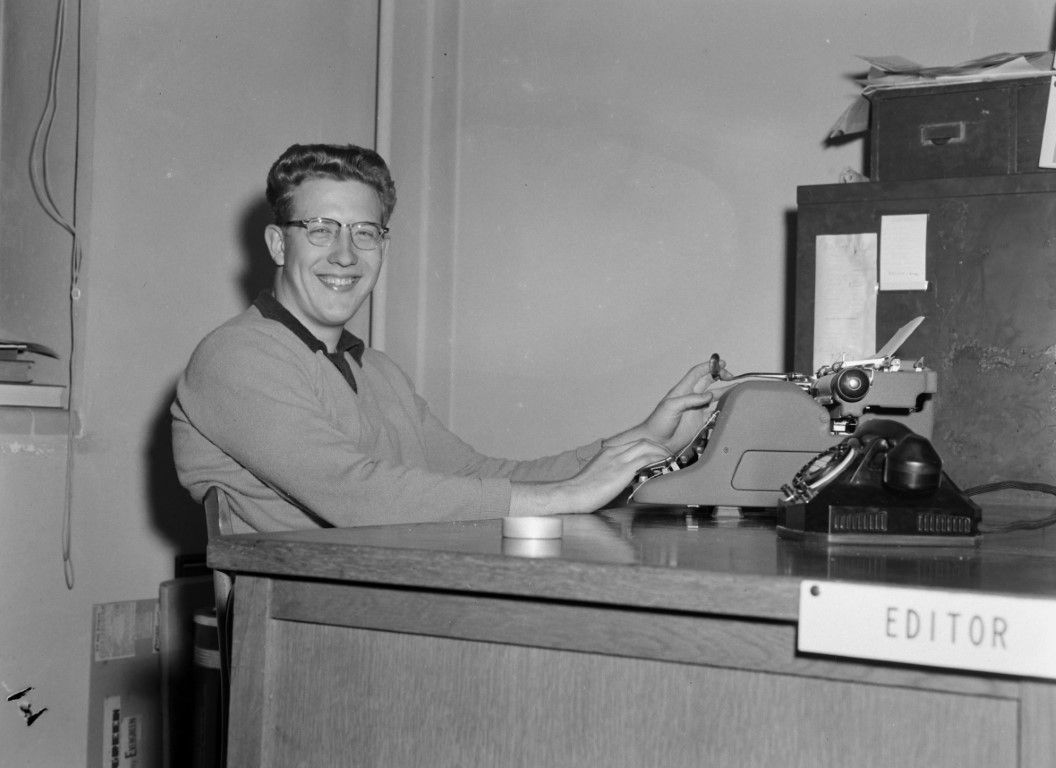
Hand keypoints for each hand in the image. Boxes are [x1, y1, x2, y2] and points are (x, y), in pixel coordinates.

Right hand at [510, 438, 669, 514]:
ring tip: (671, 459)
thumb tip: (628, 484)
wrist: (572, 494)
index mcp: (608, 452)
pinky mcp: (622, 469)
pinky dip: (658, 459)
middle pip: (643, 441)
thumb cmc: (582, 492)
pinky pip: (646, 458)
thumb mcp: (599, 478)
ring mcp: (618, 459)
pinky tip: (666, 464)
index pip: (634, 443)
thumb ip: (613, 476)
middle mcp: (614, 452)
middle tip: (670, 455)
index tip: (659, 454)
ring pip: (646, 446)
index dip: (649, 447)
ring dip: (662, 452)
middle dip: (659, 447)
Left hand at [608, 359, 733, 453]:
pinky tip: (730, 405)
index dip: (709, 366)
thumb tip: (709, 396)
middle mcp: (691, 397)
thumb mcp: (671, 406)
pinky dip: (723, 407)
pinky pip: (714, 411)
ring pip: (714, 396)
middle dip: (719, 376)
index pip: (697, 373)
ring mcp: (696, 409)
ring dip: (724, 391)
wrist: (657, 442)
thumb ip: (691, 400)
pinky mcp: (700, 421)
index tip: (721, 364)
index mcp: (682, 390)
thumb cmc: (658, 423)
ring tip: (737, 389)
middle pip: (707, 382)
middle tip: (731, 377)